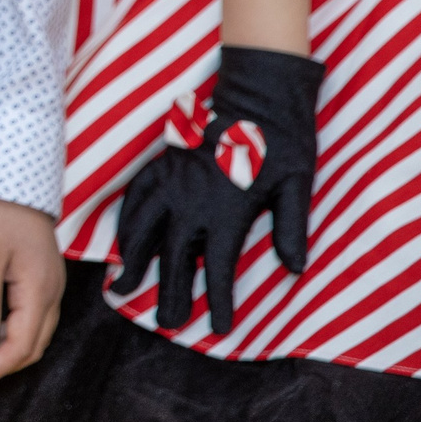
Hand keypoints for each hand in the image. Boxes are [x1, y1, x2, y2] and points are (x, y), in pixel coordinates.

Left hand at [0, 197, 63, 387]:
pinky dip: (7, 330)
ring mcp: (48, 285)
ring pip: (31, 332)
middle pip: (30, 345)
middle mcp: (50, 293)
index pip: (21, 346)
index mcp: (39, 291)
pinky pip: (29, 316)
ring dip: (1, 348)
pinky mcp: (39, 277)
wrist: (15, 177)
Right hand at [110, 46, 324, 333]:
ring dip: (132, 260)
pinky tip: (123, 240)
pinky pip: (135, 199)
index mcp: (227, 212)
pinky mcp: (161, 166)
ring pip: (142, 229)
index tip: (216, 325)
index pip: (217, 268)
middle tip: (164, 322)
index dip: (216, 300)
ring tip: (122, 286)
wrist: (256, 95)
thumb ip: (291, 230)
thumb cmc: (282, 143)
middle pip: (172, 258)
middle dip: (168, 293)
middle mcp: (192, 202)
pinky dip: (126, 224)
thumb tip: (294, 269)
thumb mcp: (298, 188)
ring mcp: (171, 182)